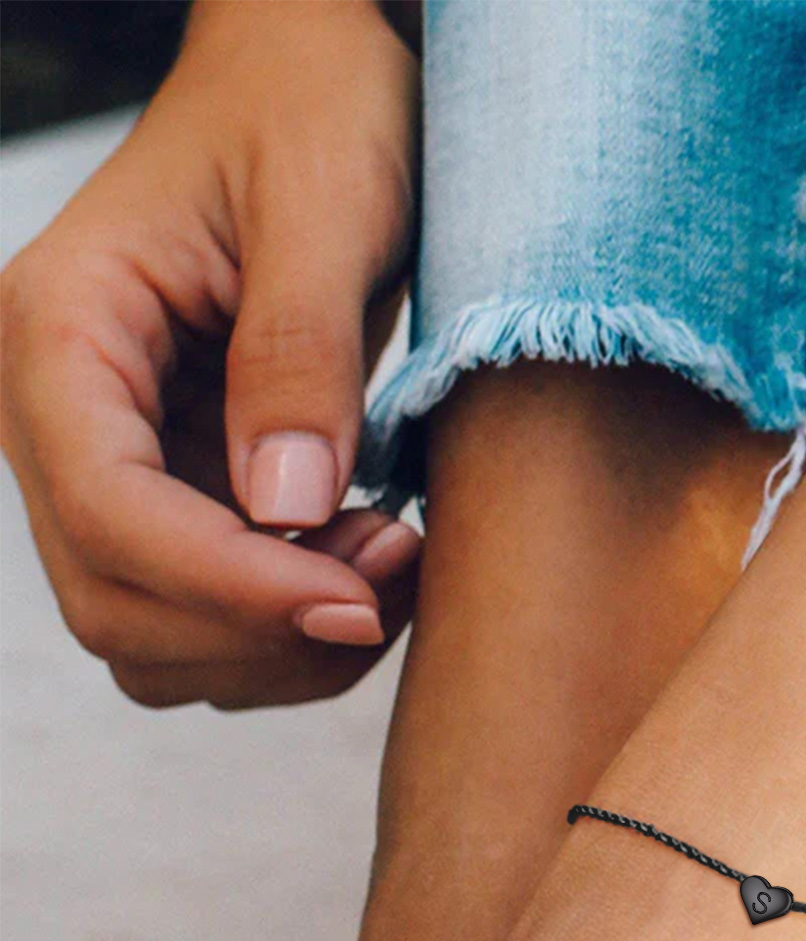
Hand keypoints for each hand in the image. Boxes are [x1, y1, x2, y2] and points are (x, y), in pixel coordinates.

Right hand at [0, 0, 421, 708]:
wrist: (310, 82)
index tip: (359, 604)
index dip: (231, 588)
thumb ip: (298, 353)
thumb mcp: (324, 204)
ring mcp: (114, 460)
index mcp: (63, 327)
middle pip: (116, 603)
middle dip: (261, 629)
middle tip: (395, 572)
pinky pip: (209, 613)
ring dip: (279, 646)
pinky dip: (289, 628)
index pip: (107, 511)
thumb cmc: (312, 108)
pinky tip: (369, 566)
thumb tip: (288, 504)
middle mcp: (61, 409)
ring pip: (157, 634)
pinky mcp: (176, 488)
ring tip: (392, 563)